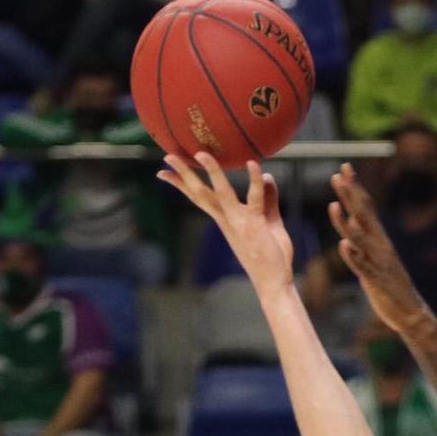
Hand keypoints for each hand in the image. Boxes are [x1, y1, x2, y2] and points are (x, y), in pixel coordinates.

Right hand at [160, 154, 295, 292]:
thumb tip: (267, 176)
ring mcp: (239, 222)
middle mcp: (227, 220)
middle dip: (183, 174)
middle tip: (167, 156)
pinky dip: (254, 179)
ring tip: (200, 153)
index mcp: (225, 220)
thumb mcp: (269, 221)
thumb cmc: (271, 255)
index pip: (199, 198)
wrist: (274, 282)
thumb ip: (268, 198)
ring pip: (221, 192)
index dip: (181, 184)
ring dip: (211, 171)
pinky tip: (252, 163)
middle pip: (200, 193)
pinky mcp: (255, 224)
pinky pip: (255, 197)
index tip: (162, 172)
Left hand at [327, 163, 435, 335]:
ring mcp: (378, 263)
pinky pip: (363, 267)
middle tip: (338, 174)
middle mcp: (380, 246)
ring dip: (346, 222)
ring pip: (360, 239)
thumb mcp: (375, 259)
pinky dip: (353, 256)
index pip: (366, 207)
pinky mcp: (376, 281)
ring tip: (333, 205)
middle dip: (350, 194)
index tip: (345, 167)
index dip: (355, 187)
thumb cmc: (390, 286)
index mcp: (379, 239)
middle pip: (363, 215)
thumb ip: (363, 242)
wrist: (410, 312)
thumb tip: (351, 223)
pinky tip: (344, 246)